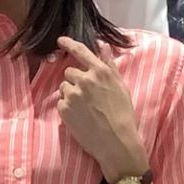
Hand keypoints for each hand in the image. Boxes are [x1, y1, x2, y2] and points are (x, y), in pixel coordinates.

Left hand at [56, 36, 148, 183]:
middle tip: (85, 96)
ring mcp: (73, 95)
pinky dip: (66, 109)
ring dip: (70, 94)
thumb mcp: (121, 86)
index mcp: (100, 71)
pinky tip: (79, 117)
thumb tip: (102, 46)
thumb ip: (109, 65)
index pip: (80, 51)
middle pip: (69, 72)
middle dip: (74, 80)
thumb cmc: (123, 115)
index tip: (60, 41)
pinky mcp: (65, 110)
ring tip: (83, 108)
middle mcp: (84, 80)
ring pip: (64, 88)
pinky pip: (60, 103)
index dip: (68, 44)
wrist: (116, 142)